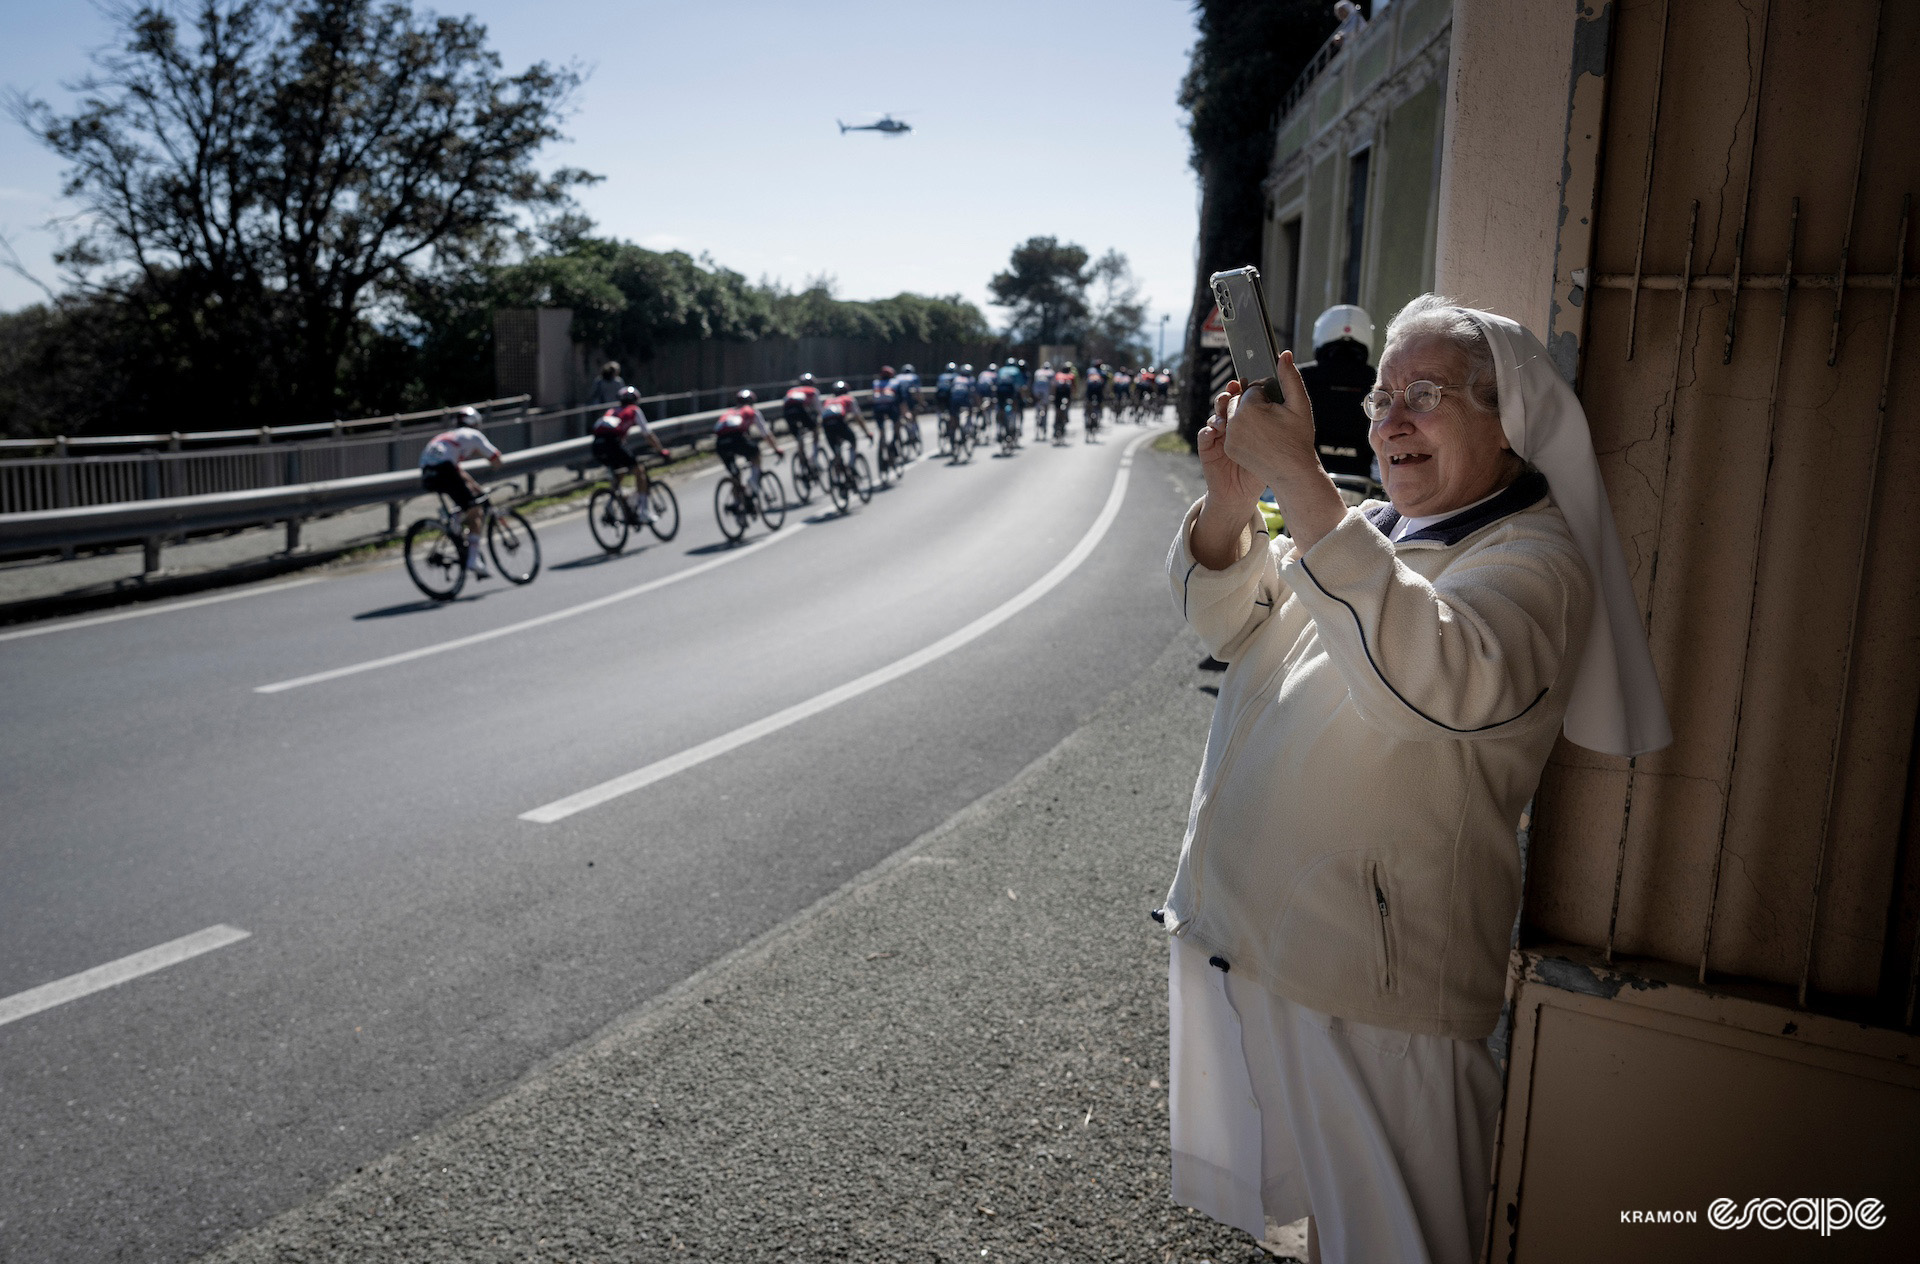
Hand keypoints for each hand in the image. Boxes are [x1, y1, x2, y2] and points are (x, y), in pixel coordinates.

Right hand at [1195, 381, 1266, 514]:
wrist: (1243, 495)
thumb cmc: (1262, 470)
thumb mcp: (1276, 444)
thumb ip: (1278, 425)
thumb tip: (1285, 398)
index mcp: (1248, 423)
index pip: (1242, 401)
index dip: (1243, 391)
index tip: (1247, 382)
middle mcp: (1232, 427)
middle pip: (1226, 405)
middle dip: (1229, 396)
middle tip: (1234, 389)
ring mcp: (1218, 437)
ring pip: (1215, 416)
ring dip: (1218, 409)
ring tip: (1226, 408)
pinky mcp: (1207, 449)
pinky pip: (1204, 435)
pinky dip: (1209, 430)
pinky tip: (1217, 429)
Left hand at [1218, 351, 1319, 493]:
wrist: (1293, 472)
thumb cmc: (1298, 439)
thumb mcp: (1299, 405)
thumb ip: (1290, 377)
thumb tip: (1285, 354)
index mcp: (1249, 408)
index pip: (1253, 390)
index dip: (1267, 396)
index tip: (1278, 408)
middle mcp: (1234, 421)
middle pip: (1239, 401)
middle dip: (1253, 405)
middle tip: (1271, 419)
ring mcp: (1229, 437)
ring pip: (1234, 415)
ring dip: (1246, 417)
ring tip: (1265, 428)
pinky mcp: (1228, 448)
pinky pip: (1232, 431)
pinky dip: (1241, 431)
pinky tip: (1258, 438)